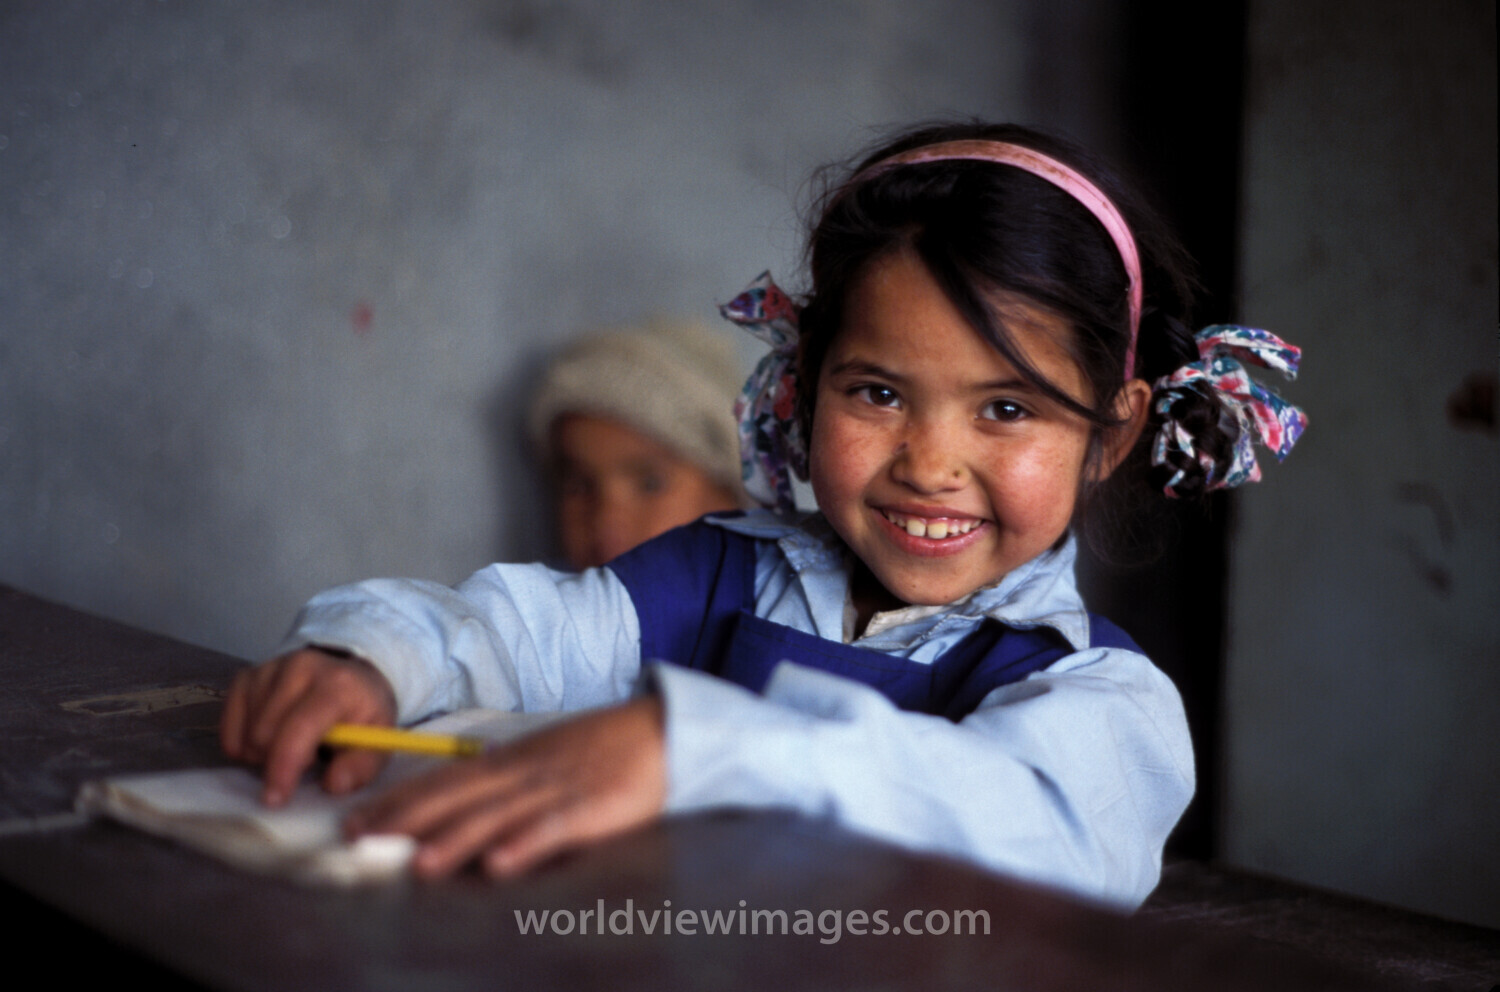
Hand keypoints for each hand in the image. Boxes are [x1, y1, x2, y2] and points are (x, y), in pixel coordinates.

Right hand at [220, 647, 397, 806]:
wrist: (353, 676)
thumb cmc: (363, 712)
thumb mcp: (377, 739)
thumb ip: (362, 766)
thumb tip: (334, 784)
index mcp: (336, 685)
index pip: (298, 729)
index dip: (283, 767)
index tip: (275, 799)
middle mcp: (299, 668)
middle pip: (264, 734)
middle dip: (279, 760)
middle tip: (308, 757)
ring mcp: (270, 668)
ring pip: (246, 732)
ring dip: (262, 752)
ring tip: (291, 744)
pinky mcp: (248, 674)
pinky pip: (228, 723)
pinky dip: (242, 741)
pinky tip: (267, 738)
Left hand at [344, 695, 665, 879]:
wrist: (662, 730)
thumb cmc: (603, 749)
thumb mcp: (544, 757)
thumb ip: (505, 780)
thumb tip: (460, 803)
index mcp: (511, 760)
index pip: (444, 780)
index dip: (398, 801)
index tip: (356, 821)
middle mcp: (524, 771)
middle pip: (458, 796)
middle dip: (407, 820)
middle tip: (361, 840)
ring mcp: (556, 788)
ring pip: (498, 815)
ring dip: (456, 839)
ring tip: (419, 865)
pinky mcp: (592, 807)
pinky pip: (553, 828)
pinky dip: (525, 845)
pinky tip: (499, 865)